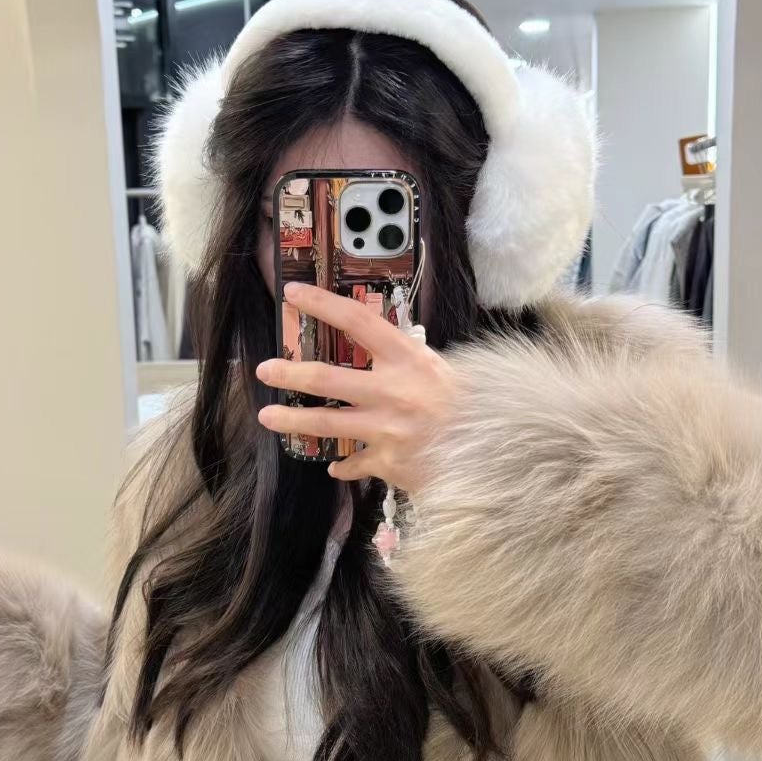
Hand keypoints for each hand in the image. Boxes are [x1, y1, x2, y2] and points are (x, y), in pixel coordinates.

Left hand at [255, 282, 457, 488]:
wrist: (497, 450)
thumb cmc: (472, 405)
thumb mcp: (440, 370)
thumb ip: (405, 360)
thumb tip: (374, 347)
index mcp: (409, 359)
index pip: (357, 322)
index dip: (322, 305)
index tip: (293, 293)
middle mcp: (393, 391)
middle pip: (327, 377)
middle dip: (289, 373)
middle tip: (263, 369)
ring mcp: (388, 429)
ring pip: (327, 423)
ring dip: (293, 420)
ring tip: (267, 416)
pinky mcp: (390, 462)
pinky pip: (355, 464)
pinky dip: (345, 466)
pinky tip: (335, 467)